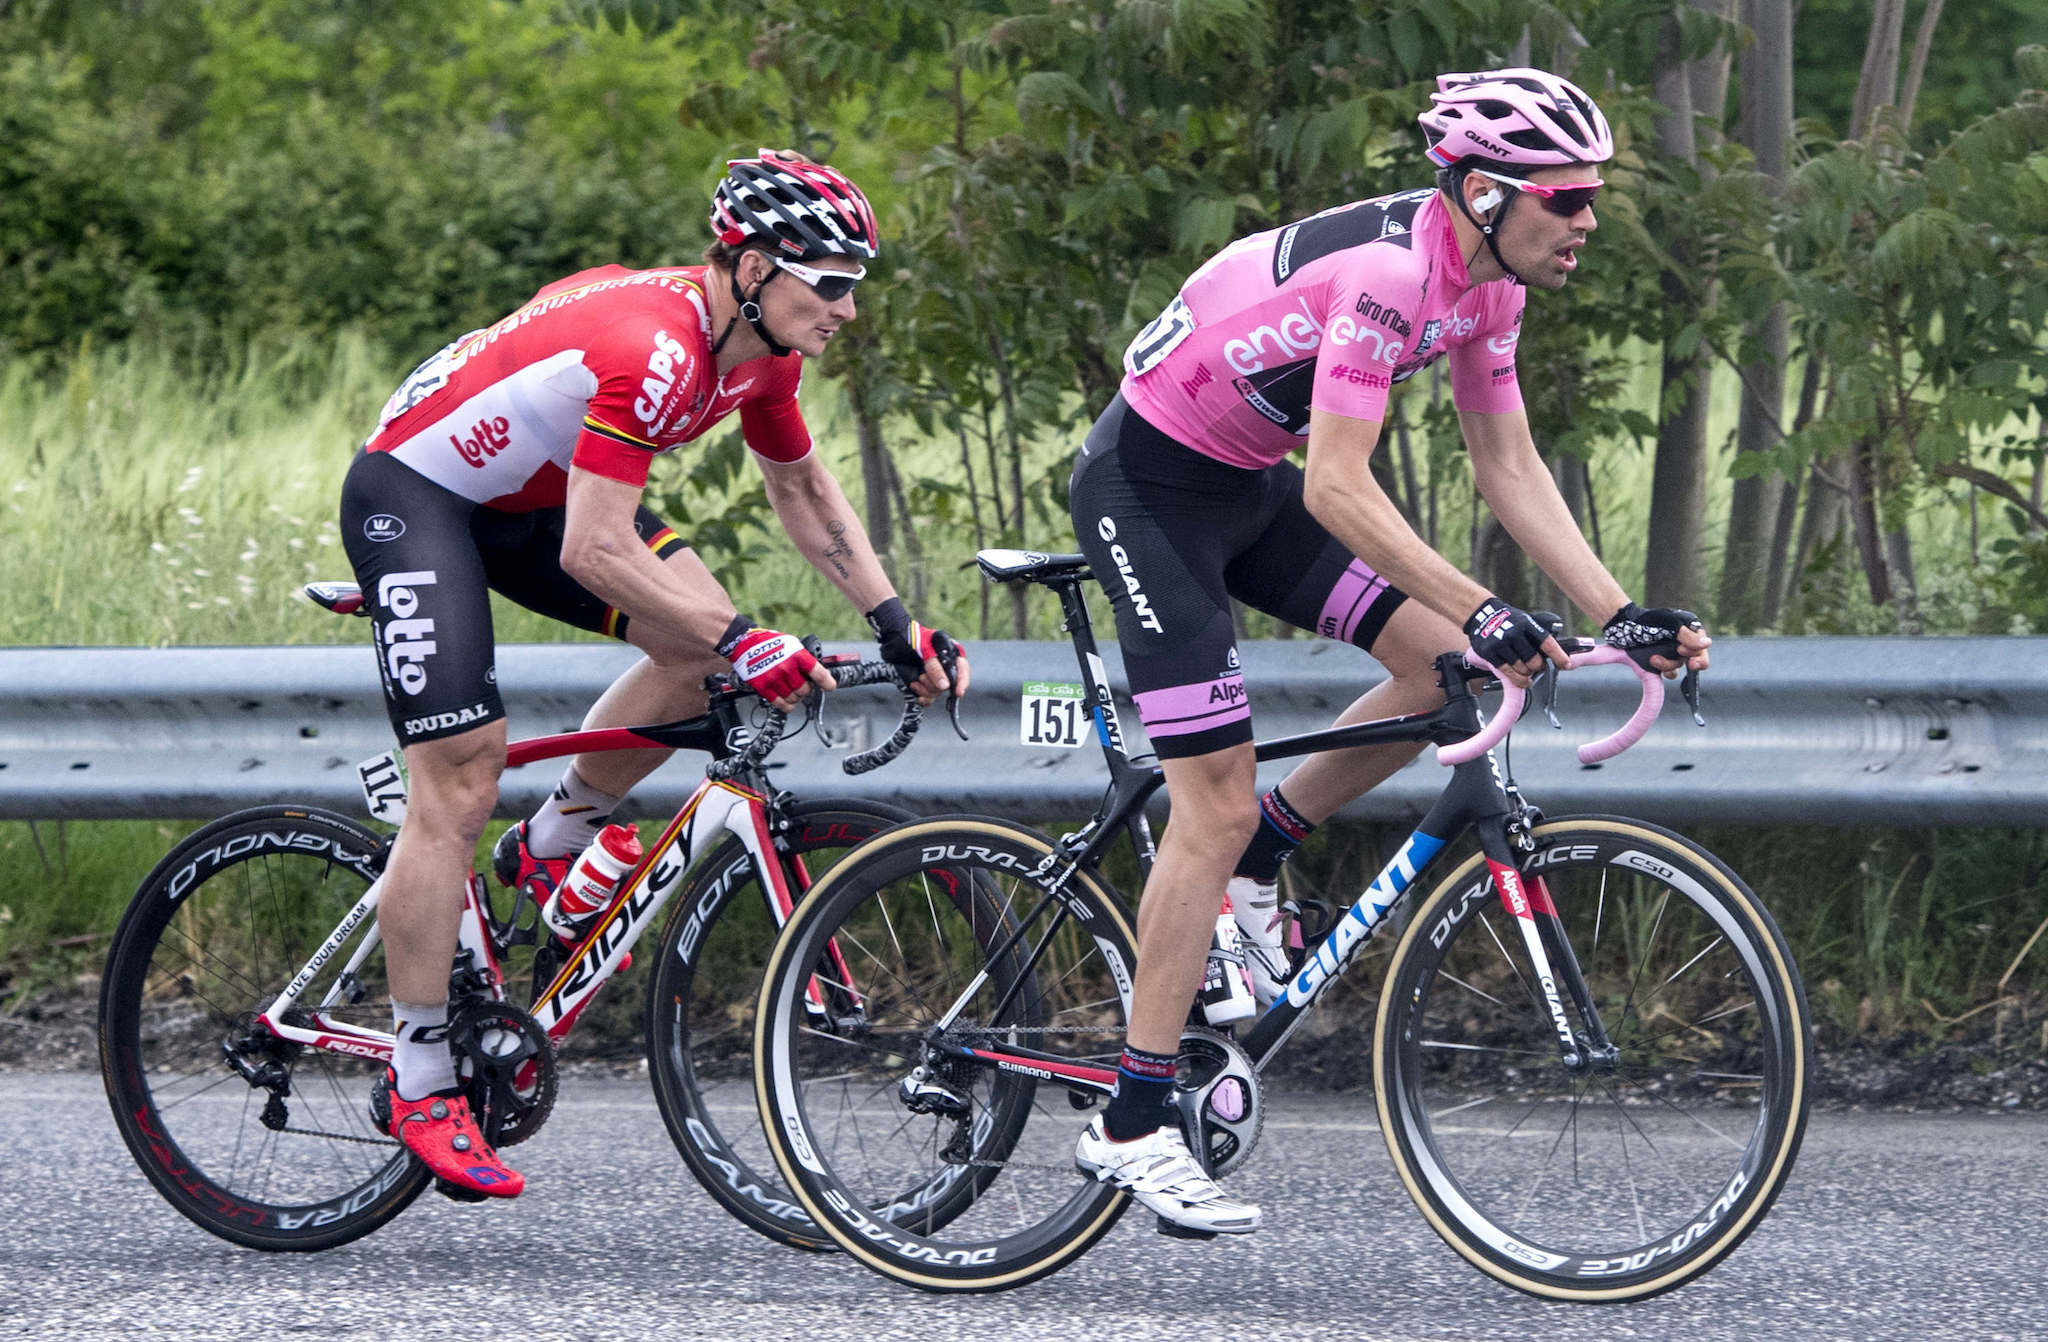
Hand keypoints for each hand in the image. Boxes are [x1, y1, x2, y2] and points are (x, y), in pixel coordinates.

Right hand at [719, 619, 836, 709]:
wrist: (745, 643)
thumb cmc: (770, 643)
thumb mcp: (792, 645)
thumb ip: (804, 660)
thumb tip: (819, 677)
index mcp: (796, 655)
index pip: (818, 673)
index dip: (827, 682)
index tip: (830, 686)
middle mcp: (786, 667)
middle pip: (805, 690)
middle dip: (806, 690)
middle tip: (803, 686)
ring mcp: (773, 678)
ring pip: (794, 698)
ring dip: (796, 698)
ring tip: (793, 692)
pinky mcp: (762, 687)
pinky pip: (780, 704)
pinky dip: (787, 706)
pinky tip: (788, 702)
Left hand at [867, 598, 970, 705]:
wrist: (893, 640)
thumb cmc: (912, 638)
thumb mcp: (926, 650)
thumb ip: (935, 668)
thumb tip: (945, 686)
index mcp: (950, 654)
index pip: (963, 670)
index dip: (962, 682)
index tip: (958, 692)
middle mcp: (944, 667)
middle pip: (948, 685)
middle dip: (934, 684)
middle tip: (922, 676)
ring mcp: (934, 677)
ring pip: (937, 692)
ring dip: (925, 689)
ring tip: (916, 679)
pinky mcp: (924, 685)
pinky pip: (929, 699)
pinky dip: (923, 698)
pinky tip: (915, 688)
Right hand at [1464, 598, 1566, 688]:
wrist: (1481, 614)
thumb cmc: (1509, 620)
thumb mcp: (1525, 621)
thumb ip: (1538, 635)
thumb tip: (1556, 654)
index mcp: (1527, 624)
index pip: (1547, 643)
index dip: (1558, 656)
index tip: (1565, 665)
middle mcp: (1514, 633)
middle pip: (1535, 661)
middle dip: (1539, 667)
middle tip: (1537, 666)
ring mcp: (1500, 643)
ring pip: (1522, 669)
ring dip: (1527, 674)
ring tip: (1526, 670)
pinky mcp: (1489, 653)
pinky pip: (1508, 672)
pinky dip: (1518, 679)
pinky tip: (1522, 679)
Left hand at [1603, 602, 1710, 677]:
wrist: (1624, 626)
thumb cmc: (1648, 619)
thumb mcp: (1670, 623)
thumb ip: (1687, 635)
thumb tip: (1707, 644)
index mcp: (1690, 630)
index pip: (1703, 645)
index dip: (1696, 650)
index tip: (1682, 649)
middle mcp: (1684, 643)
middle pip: (1698, 659)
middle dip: (1695, 663)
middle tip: (1691, 664)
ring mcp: (1673, 654)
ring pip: (1680, 666)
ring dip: (1669, 665)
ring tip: (1653, 659)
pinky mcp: (1662, 663)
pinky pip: (1671, 673)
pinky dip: (1666, 672)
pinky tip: (1654, 665)